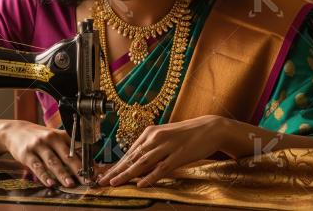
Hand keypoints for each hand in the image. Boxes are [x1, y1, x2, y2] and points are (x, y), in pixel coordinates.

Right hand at [0, 120, 82, 187]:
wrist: (15, 131)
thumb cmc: (39, 137)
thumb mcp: (54, 136)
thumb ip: (67, 147)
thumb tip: (85, 162)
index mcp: (60, 135)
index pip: (77, 149)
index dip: (86, 161)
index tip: (94, 172)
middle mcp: (50, 138)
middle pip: (66, 156)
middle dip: (78, 169)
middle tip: (87, 180)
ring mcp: (38, 146)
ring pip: (53, 162)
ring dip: (62, 174)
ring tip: (71, 184)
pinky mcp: (27, 154)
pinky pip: (37, 167)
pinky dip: (44, 176)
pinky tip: (50, 183)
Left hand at [97, 115, 225, 187]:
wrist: (210, 128)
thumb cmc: (187, 134)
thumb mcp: (166, 137)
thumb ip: (152, 148)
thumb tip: (137, 162)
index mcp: (151, 133)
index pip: (129, 152)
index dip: (116, 165)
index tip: (104, 174)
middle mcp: (156, 138)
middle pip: (132, 158)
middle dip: (116, 171)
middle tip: (101, 181)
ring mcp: (167, 146)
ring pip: (143, 162)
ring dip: (127, 174)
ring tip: (114, 183)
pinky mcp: (179, 155)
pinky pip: (162, 168)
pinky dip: (150, 177)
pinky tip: (141, 184)